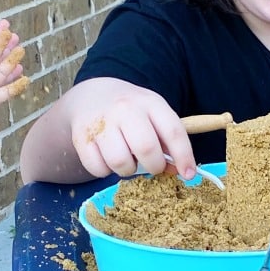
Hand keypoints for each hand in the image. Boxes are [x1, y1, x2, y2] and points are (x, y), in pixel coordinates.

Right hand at [67, 79, 197, 180]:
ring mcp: (101, 122)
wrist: (90, 96)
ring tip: (126, 159)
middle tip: (152, 166)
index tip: (189, 175)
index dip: (184, 156)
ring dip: (128, 170)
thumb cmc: (130, 112)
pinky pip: (98, 169)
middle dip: (154, 166)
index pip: (173, 131)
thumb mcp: (153, 116)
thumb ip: (167, 141)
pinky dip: (104, 171)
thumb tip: (180, 171)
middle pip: (146, 149)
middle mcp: (125, 108)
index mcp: (150, 102)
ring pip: (121, 163)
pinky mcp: (80, 137)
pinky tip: (106, 158)